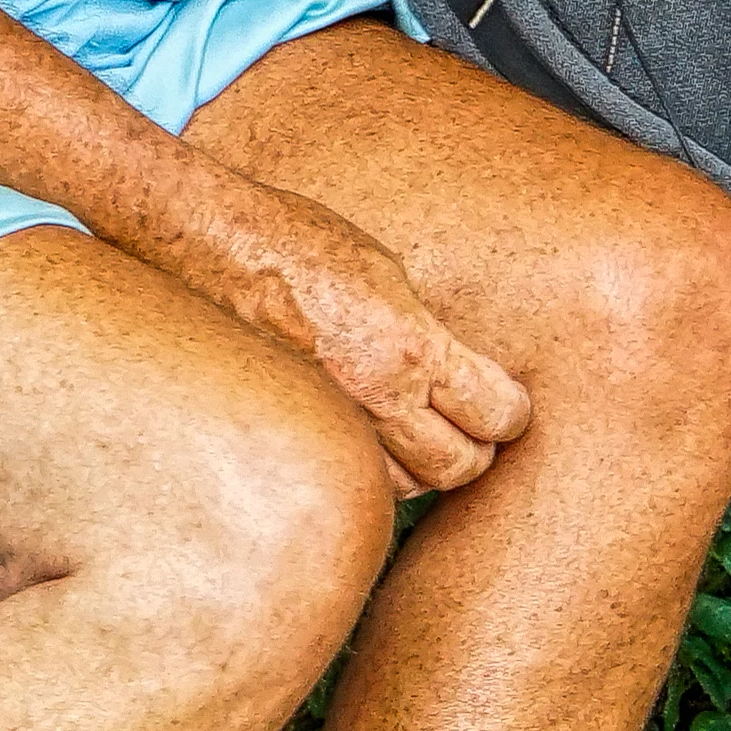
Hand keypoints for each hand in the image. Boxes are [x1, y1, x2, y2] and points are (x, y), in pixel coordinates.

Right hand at [208, 181, 532, 495]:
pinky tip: (374, 441)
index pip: (492, 413)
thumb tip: (454, 367)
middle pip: (455, 467)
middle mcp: (375, 395)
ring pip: (405, 486)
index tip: (509, 407)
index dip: (511, 415)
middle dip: (475, 453)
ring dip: (423, 467)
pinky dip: (374, 470)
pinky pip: (353, 475)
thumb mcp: (388, 270)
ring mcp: (334, 421)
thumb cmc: (302, 244)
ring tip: (423, 437)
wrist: (219, 249)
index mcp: (409, 345)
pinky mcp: (300, 431)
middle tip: (476, 432)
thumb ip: (425, 331)